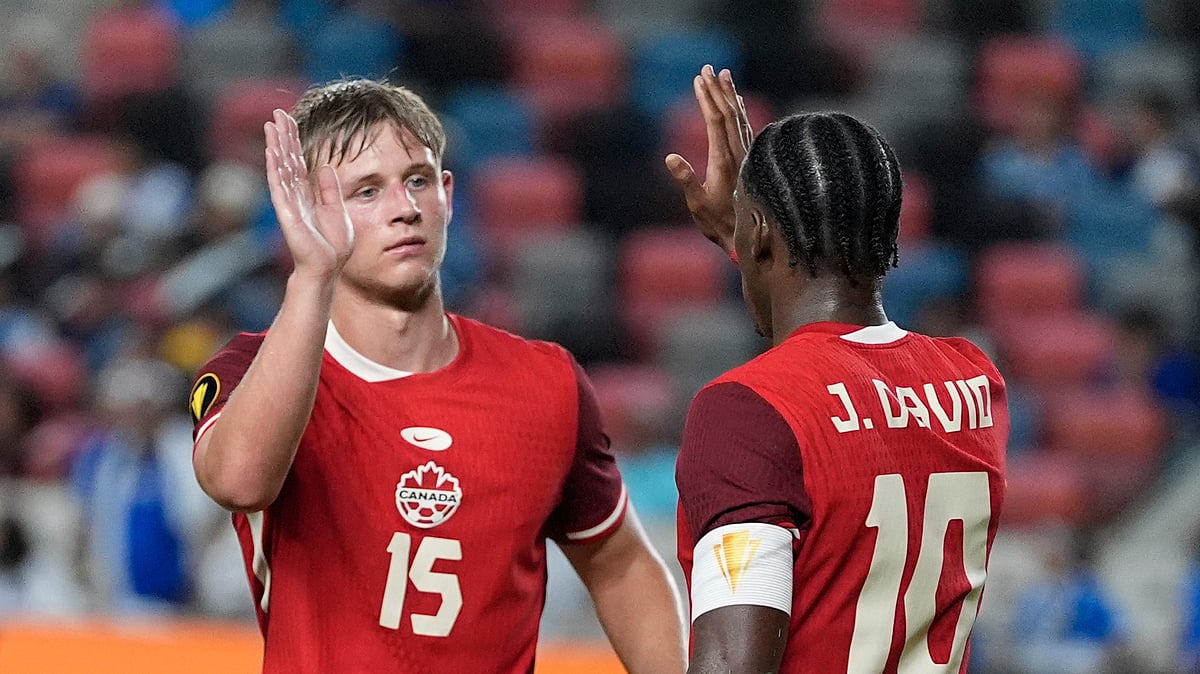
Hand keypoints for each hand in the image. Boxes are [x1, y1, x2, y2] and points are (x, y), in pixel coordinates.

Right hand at [264, 109, 354, 280]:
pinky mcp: (287, 212)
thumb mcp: (337, 210)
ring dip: (276, 145)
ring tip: (271, 124)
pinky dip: (275, 167)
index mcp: (308, 194)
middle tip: (277, 113)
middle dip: (282, 136)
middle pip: (287, 159)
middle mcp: (295, 195)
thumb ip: (330, 190)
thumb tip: (326, 167)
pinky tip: (272, 151)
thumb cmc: (332, 245)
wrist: (328, 268)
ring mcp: (289, 202)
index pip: (299, 161)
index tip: (289, 120)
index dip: (294, 141)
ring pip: (281, 167)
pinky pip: (279, 186)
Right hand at [664, 65, 753, 254]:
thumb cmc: (719, 223)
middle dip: (717, 89)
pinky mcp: (749, 160)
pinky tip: (737, 103)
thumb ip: (686, 180)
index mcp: (724, 160)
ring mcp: (746, 156)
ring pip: (739, 118)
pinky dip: (739, 111)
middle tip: (708, 68)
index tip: (699, 79)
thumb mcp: (698, 204)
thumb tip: (670, 158)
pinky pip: (745, 127)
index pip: (715, 120)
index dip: (707, 98)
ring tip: (724, 75)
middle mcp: (738, 153)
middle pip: (729, 113)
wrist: (749, 237)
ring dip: (730, 95)